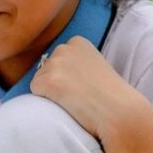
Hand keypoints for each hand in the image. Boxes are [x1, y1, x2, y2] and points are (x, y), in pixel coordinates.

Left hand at [30, 36, 151, 143]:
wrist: (118, 110)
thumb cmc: (108, 95)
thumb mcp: (93, 67)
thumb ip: (75, 63)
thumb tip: (56, 72)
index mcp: (77, 42)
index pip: (56, 60)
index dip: (66, 77)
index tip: (84, 84)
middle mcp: (64, 48)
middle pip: (44, 69)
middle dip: (56, 83)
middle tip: (79, 94)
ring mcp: (56, 63)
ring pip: (38, 81)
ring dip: (50, 93)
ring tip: (74, 99)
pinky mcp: (48, 80)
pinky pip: (34, 92)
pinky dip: (45, 100)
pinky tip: (66, 103)